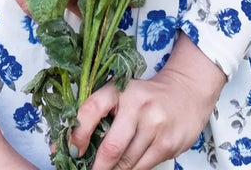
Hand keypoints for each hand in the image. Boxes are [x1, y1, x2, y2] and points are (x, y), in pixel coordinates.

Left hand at [70, 34, 226, 169]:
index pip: (90, 111)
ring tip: (109, 167)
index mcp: (120, 90)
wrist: (187, 91)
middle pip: (110, 149)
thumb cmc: (146, 96)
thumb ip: (97, 115)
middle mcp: (138, 106)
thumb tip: (63, 147)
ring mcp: (155, 125)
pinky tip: (128, 165)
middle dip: (96, 168)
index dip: (76, 136)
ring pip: (126, 164)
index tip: (72, 152)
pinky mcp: (167, 143)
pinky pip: (142, 168)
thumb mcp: (122, 95)